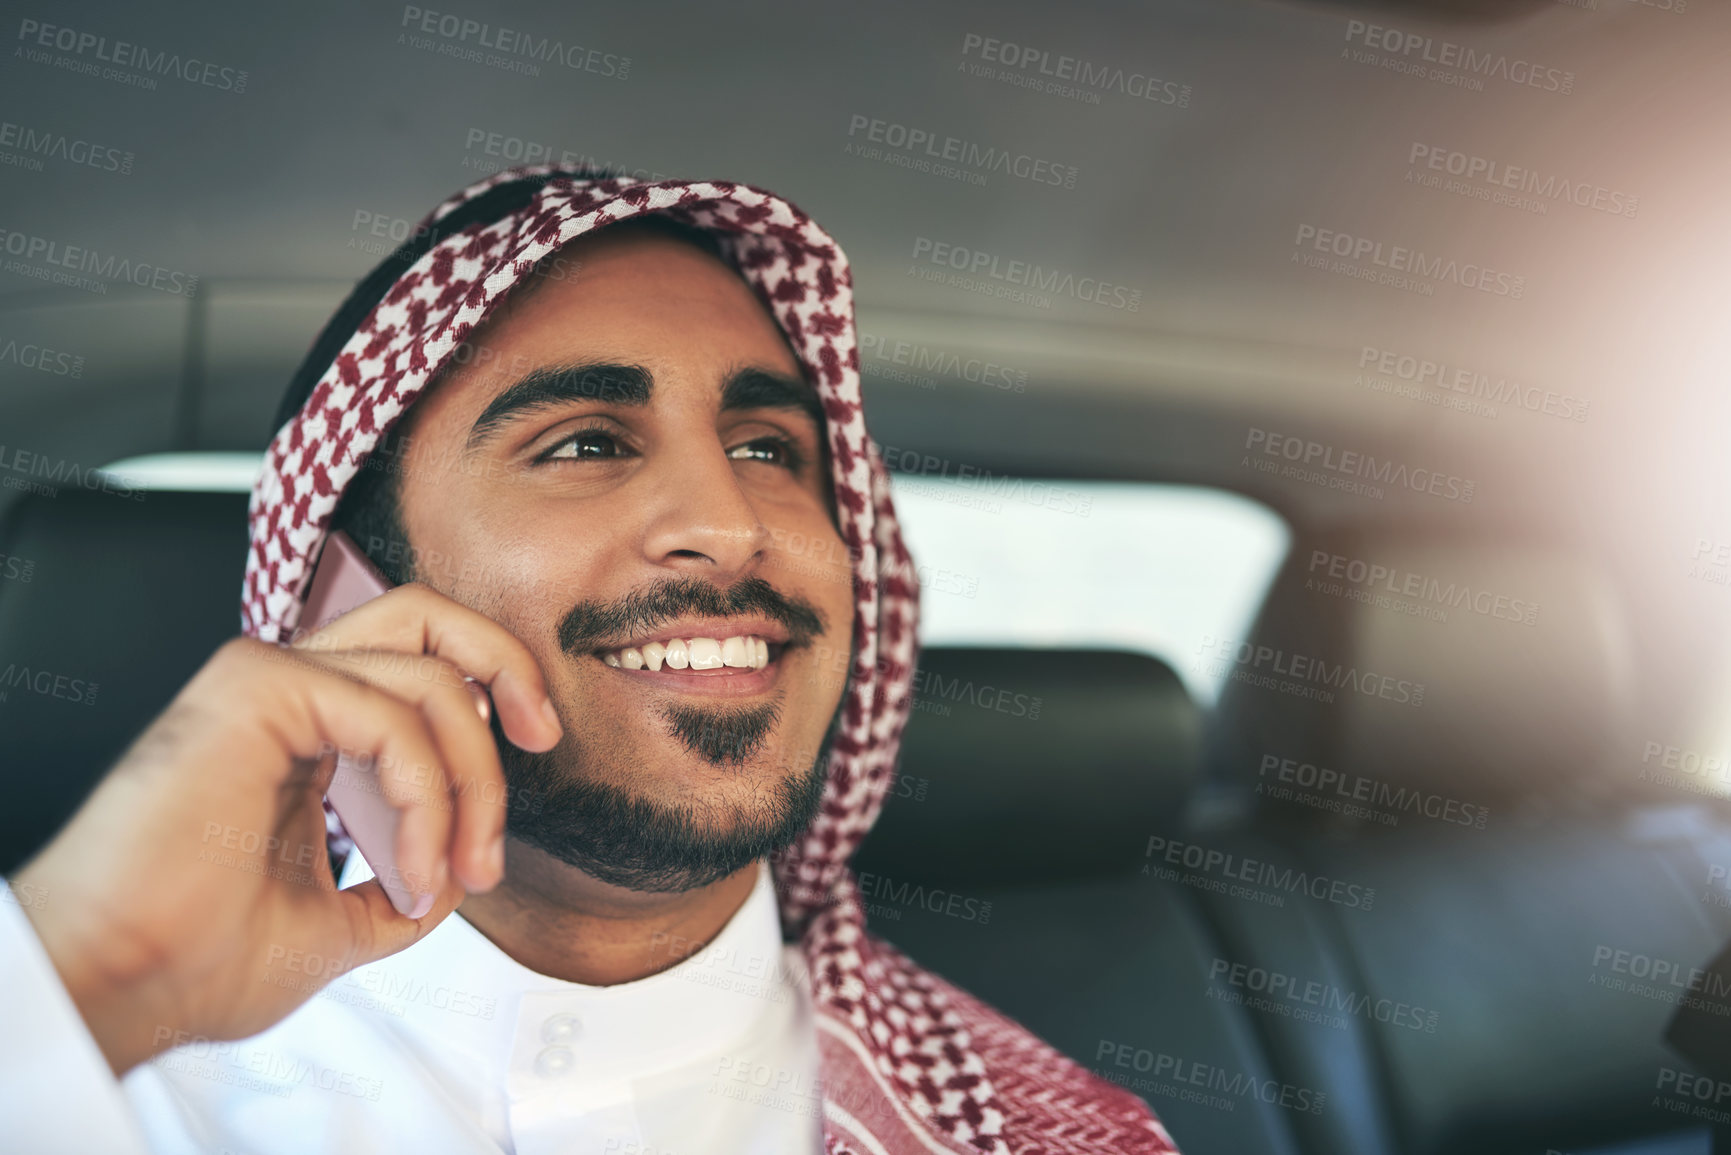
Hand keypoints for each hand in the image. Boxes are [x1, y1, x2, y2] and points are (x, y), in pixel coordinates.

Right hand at [10, 583, 564, 1076]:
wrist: (119, 987)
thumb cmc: (198, 958)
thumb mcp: (341, 920)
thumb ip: (402, 880)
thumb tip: (457, 870)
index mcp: (303, 729)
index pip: (418, 665)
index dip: (489, 704)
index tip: (508, 806)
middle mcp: (287, 687)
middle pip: (428, 616)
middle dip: (508, 663)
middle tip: (545, 736)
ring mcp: (269, 677)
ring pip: (429, 674)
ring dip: (474, 781)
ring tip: (460, 871)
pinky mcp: (257, 685)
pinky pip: (394, 715)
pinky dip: (431, 797)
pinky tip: (414, 873)